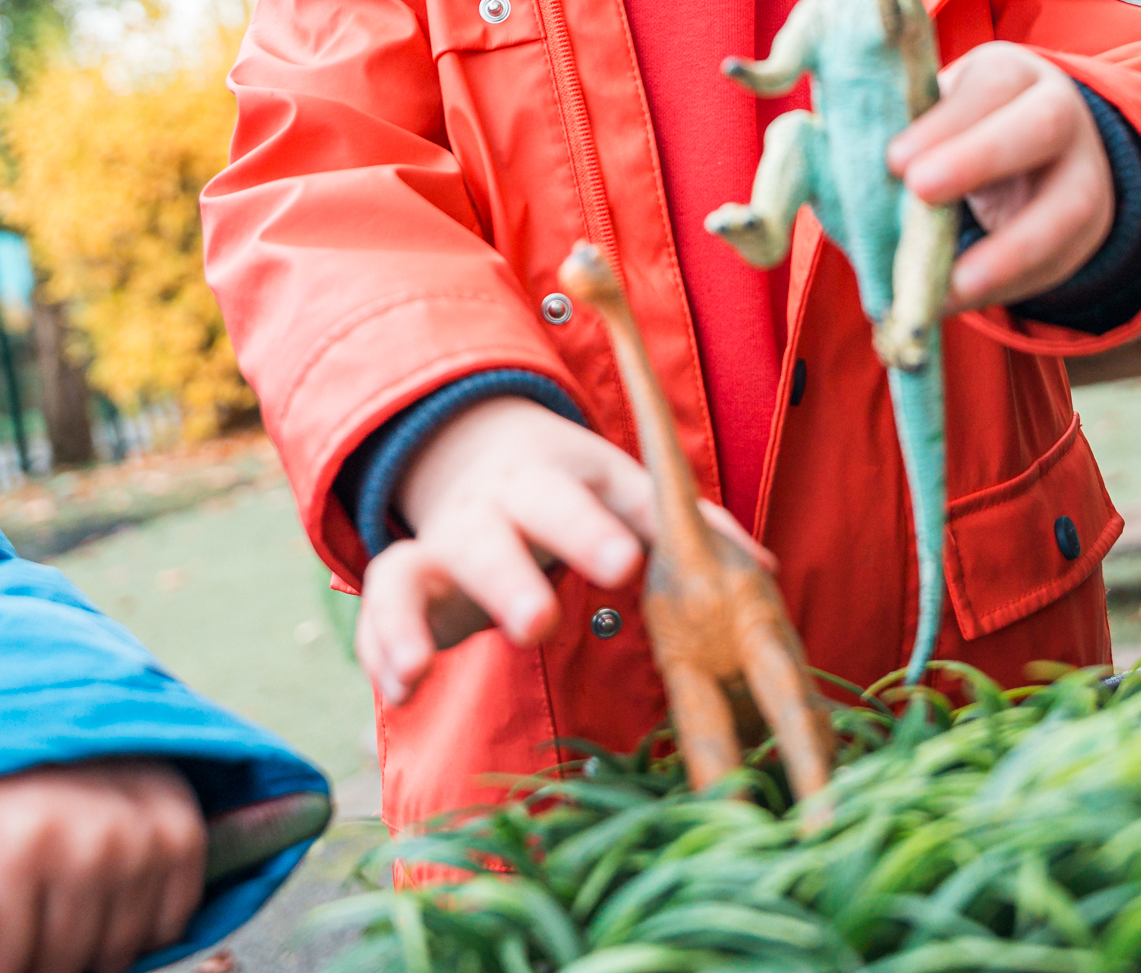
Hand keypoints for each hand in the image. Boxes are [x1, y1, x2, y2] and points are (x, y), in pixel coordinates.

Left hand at [0, 757, 201, 972]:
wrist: (63, 705)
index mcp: (21, 840)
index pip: (3, 966)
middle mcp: (95, 843)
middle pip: (60, 965)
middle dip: (32, 957)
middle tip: (18, 917)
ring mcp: (148, 841)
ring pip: (114, 955)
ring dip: (84, 946)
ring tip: (57, 903)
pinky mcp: (186, 837)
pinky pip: (165, 927)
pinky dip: (136, 925)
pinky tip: (105, 892)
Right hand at [356, 395, 766, 704]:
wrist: (483, 452)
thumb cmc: (579, 493)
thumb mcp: (626, 493)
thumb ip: (687, 528)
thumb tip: (762, 570)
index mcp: (559, 481)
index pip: (582, 502)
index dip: (600, 531)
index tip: (627, 565)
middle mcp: (494, 507)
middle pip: (496, 534)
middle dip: (512, 577)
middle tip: (537, 624)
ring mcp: (443, 543)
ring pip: (414, 568)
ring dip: (413, 618)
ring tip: (419, 669)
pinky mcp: (407, 583)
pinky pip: (378, 610)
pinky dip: (380, 647)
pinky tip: (398, 689)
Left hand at [883, 43, 1111, 309]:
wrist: (1036, 162)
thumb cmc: (956, 136)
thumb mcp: (928, 117)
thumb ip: (877, 134)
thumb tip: (810, 169)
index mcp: (1009, 74)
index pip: (989, 84)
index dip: (944, 122)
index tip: (893, 160)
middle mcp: (1059, 113)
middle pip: (1042, 127)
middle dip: (979, 159)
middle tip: (918, 192)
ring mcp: (1084, 175)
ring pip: (1070, 207)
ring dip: (1008, 251)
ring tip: (948, 286)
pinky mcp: (1085, 234)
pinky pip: (1056, 265)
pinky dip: (1005, 289)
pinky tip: (955, 303)